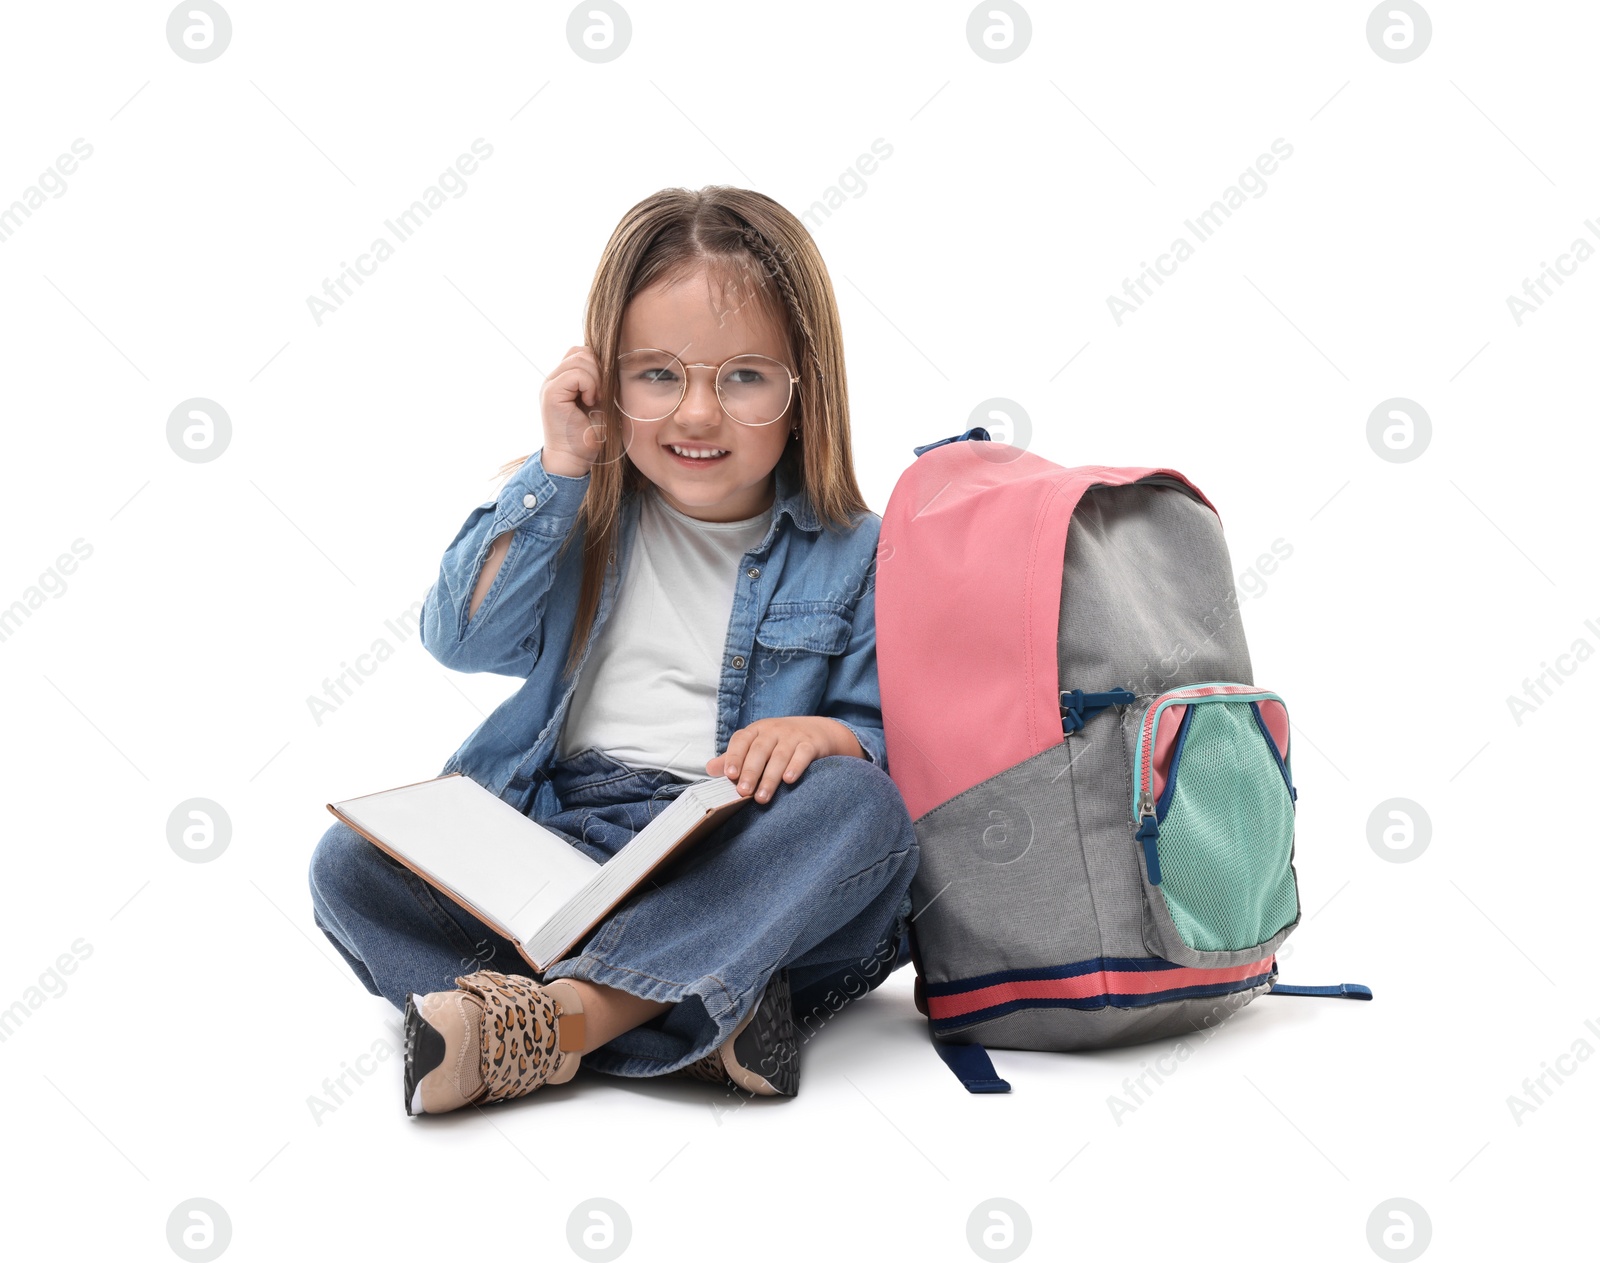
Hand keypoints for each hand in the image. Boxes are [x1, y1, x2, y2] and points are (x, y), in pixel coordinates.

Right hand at [540, 345, 606, 476]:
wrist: (574, 458)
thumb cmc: (589, 435)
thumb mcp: (599, 402)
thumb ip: (600, 380)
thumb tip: (612, 361)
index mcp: (563, 379)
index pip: (581, 352)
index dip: (598, 365)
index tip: (603, 390)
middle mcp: (553, 379)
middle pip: (581, 352)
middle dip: (599, 370)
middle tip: (600, 395)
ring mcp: (550, 384)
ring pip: (580, 358)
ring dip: (595, 378)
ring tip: (595, 399)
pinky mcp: (551, 393)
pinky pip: (576, 373)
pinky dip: (589, 385)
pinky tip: (589, 402)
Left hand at [706, 716, 863, 802]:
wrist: (818, 732)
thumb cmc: (780, 743)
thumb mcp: (757, 746)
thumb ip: (734, 758)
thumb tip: (710, 769)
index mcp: (756, 731)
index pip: (741, 740)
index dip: (734, 756)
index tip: (729, 775)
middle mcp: (773, 730)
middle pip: (759, 750)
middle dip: (750, 772)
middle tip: (743, 792)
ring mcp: (793, 736)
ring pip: (779, 756)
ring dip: (770, 778)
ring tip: (762, 798)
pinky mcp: (811, 744)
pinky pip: (802, 754)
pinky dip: (795, 766)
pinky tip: (789, 780)